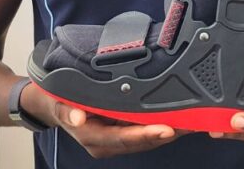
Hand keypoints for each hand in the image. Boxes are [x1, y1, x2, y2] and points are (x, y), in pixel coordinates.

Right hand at [21, 83, 184, 158]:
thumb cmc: (57, 101)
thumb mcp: (57, 102)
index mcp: (93, 138)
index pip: (124, 138)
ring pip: (147, 138)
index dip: (146, 135)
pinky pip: (145, 130)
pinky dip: (162, 124)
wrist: (50, 103)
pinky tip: (180, 116)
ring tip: (193, 119)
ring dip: (169, 130)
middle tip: (191, 123)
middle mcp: (107, 142)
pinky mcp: (123, 130)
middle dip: (166, 133)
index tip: (167, 129)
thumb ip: (67, 110)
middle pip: (142, 141)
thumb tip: (77, 117)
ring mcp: (116, 138)